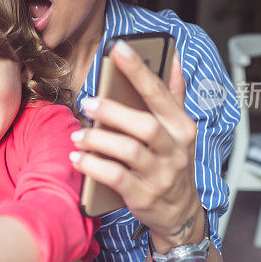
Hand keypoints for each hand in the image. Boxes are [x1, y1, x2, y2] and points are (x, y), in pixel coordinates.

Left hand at [70, 43, 203, 251]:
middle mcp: (175, 150)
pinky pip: (116, 178)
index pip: (160, 93)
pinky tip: (78, 157)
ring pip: (129, 152)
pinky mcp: (143, 196)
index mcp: (182, 127)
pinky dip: (94, 166)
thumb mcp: (180, 130)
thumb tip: (174, 56)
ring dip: (99, 140)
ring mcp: (160, 175)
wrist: (180, 213)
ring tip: (78, 134)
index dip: (139, 70)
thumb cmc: (172, 162)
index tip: (118, 48)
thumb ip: (174, 94)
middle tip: (88, 102)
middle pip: (145, 126)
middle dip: (114, 112)